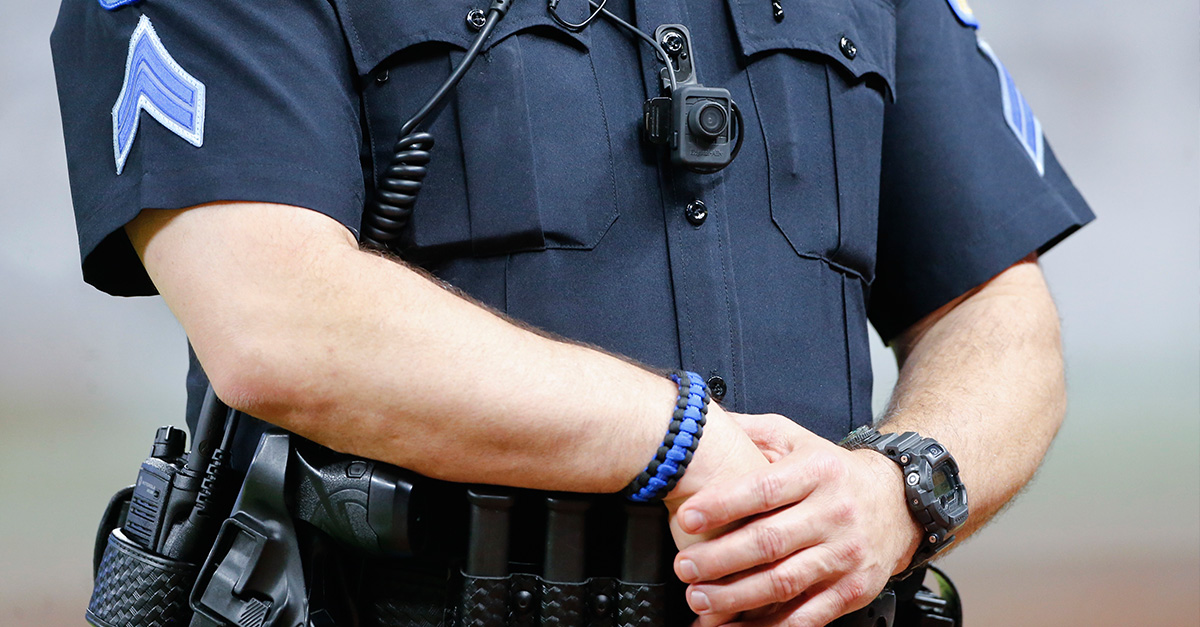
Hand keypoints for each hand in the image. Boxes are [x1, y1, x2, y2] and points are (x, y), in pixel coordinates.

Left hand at [670, 413, 922, 626]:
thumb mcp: (797, 439)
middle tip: (684, 567)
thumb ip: (751, 431)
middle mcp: (834, 513)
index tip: (687, 517)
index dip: (722, 505)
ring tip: (700, 600)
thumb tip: (699, 418)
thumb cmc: (835, 472)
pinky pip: (806, 616)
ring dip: (736, 597)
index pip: (764, 490)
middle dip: (720, 558)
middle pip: (769, 541)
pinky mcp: (852, 590)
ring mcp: (844, 555)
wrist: (899, 503)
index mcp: (817, 472)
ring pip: (784, 582)